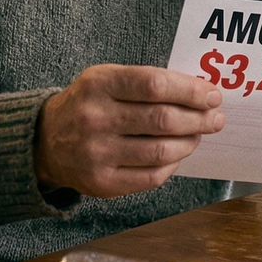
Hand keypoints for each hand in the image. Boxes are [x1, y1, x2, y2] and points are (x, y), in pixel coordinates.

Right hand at [35, 65, 224, 197]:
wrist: (45, 140)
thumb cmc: (88, 104)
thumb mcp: (105, 79)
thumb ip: (146, 82)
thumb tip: (200, 94)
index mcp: (98, 84)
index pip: (155, 84)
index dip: (190, 90)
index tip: (212, 94)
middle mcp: (94, 118)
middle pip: (162, 119)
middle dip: (198, 119)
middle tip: (216, 118)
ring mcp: (97, 153)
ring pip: (161, 151)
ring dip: (190, 142)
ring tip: (199, 135)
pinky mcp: (102, 182)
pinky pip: (152, 176)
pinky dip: (173, 164)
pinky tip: (178, 154)